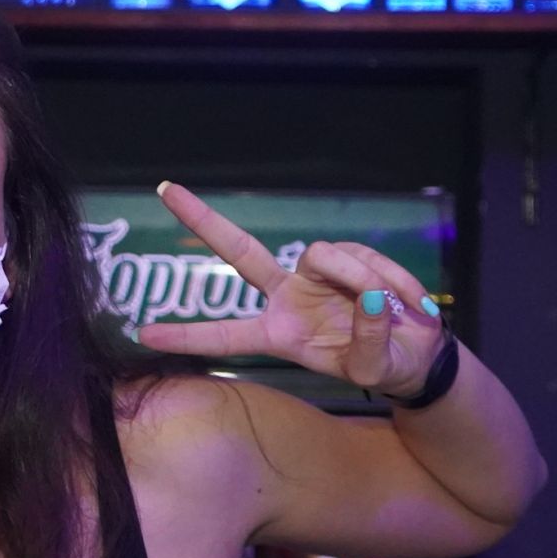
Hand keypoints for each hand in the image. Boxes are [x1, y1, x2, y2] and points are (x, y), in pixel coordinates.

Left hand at [134, 182, 445, 394]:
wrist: (414, 353)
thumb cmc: (384, 365)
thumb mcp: (374, 367)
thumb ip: (368, 338)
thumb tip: (372, 298)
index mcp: (279, 333)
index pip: (225, 335)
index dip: (187, 336)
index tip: (142, 334)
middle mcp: (287, 296)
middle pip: (240, 251)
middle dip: (204, 220)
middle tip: (165, 191)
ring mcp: (315, 273)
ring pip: (327, 255)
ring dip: (365, 279)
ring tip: (397, 308)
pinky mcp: (347, 257)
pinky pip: (364, 256)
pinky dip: (391, 277)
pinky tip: (412, 301)